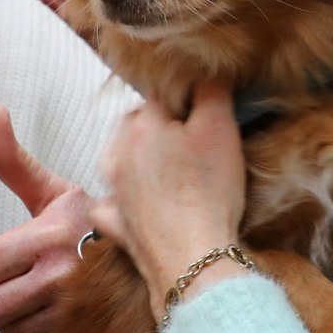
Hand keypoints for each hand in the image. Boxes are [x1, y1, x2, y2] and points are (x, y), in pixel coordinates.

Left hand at [0, 105, 91, 332]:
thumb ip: (11, 159)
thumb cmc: (92, 225)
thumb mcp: (53, 190)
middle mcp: (60, 277)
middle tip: (10, 288)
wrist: (157, 258)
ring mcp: (74, 315)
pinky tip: (59, 321)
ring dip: (17, 323)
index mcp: (47, 237)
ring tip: (39, 301)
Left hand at [90, 83, 247, 319]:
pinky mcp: (115, 225)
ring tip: (172, 169)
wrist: (192, 259)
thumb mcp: (221, 128)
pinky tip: (139, 204)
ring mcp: (112, 191)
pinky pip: (111, 204)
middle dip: (159, 126)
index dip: (186, 100)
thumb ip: (212, 90)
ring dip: (139, 158)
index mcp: (141, 124)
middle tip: (192, 140)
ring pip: (119, 160)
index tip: (206, 113)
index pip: (161, 94)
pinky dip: (123, 201)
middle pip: (135, 124)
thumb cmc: (208, 192)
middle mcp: (117, 153)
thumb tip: (206, 73)